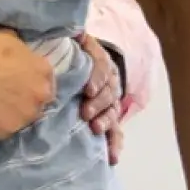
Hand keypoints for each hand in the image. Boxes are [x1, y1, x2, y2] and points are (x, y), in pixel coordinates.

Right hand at [0, 30, 55, 137]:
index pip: (47, 82)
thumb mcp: (12, 40)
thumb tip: (25, 62)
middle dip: (25, 100)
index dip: (32, 82)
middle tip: (5, 95)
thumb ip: (26, 56)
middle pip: (37, 103)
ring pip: (23, 119)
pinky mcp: (5, 130)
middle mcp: (40, 95)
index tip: (19, 82)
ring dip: (12, 114)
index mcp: (43, 72)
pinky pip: (5, 131)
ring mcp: (24, 116)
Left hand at [77, 34, 124, 164]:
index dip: (97, 78)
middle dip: (98, 104)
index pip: (102, 67)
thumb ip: (73, 38)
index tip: (88, 88)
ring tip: (96, 129)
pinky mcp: (108, 120)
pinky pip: (116, 133)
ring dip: (106, 122)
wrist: (86, 67)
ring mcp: (109, 104)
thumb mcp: (74, 43)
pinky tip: (112, 157)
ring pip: (112, 113)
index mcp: (100, 62)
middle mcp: (108, 84)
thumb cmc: (74, 56)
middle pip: (108, 94)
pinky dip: (115, 144)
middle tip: (86, 113)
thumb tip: (74, 32)